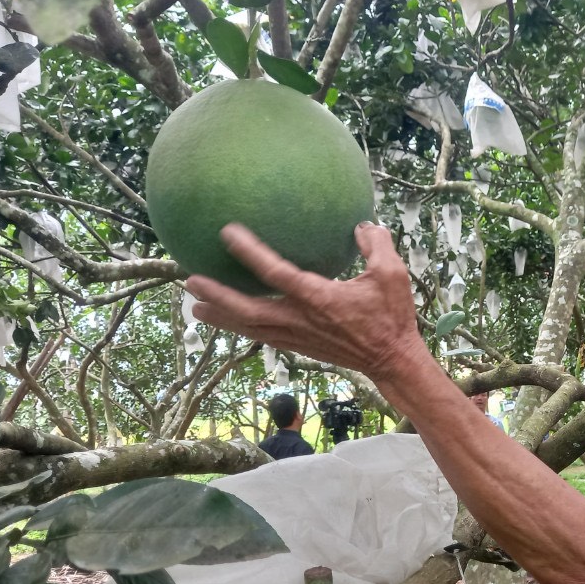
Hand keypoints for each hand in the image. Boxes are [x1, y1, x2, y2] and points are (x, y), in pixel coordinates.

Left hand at [186, 222, 425, 383]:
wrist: (392, 359)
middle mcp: (301, 320)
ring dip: (221, 316)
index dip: (250, 253)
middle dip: (218, 297)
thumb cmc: (392, 316)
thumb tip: (362, 224)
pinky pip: (263, 335)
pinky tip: (229, 320)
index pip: (277, 273)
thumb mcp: (392, 274)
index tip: (227, 233)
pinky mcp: (299, 346)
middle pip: (248, 310)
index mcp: (319, 298)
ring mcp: (298, 336)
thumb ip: (376, 244)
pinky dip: (241, 327)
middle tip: (191, 282)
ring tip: (195, 307)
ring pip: (250, 327)